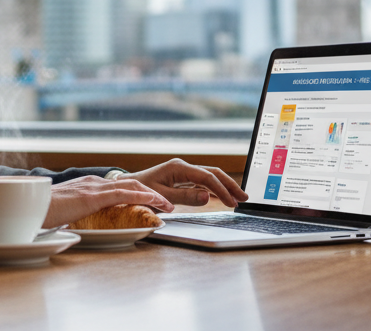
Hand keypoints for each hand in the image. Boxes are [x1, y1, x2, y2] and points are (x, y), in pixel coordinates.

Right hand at [43, 175, 172, 227]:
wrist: (26, 207)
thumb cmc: (40, 213)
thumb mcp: (64, 214)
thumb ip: (77, 216)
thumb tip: (81, 227)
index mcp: (87, 186)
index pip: (119, 187)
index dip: (138, 193)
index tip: (152, 203)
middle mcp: (93, 182)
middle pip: (130, 184)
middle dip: (151, 193)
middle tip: (167, 204)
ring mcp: (92, 187)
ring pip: (131, 187)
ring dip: (153, 196)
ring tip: (167, 206)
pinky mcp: (92, 196)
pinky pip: (122, 194)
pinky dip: (142, 197)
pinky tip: (154, 202)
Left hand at [118, 159, 247, 207]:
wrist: (126, 188)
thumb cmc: (140, 192)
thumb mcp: (161, 197)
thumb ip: (184, 197)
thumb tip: (207, 197)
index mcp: (178, 168)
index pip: (207, 178)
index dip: (221, 190)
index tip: (232, 203)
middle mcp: (183, 167)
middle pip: (213, 173)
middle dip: (229, 185)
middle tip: (244, 198)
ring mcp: (183, 172)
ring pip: (210, 177)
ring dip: (224, 187)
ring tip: (238, 198)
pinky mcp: (182, 179)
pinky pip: (203, 183)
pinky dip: (215, 190)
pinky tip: (223, 197)